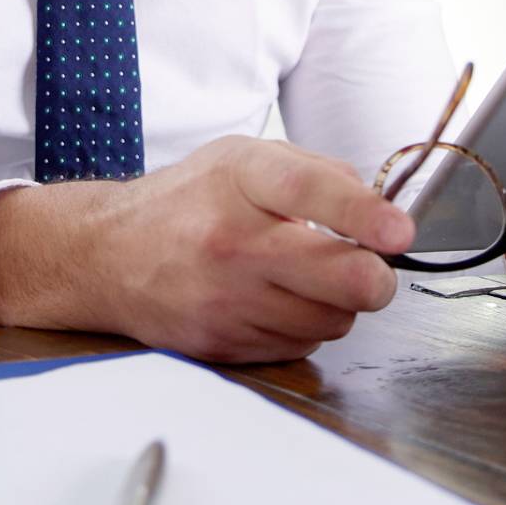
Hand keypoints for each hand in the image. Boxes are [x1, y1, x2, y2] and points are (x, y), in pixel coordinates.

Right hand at [0, 136, 415, 362]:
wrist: (106, 256)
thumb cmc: (185, 202)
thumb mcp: (242, 158)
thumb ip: (316, 172)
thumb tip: (379, 207)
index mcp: (240, 181)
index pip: (311, 192)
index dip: (365, 214)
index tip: (399, 232)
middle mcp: (232, 243)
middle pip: (339, 277)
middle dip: (375, 277)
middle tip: (374, 267)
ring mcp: (226, 301)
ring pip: (330, 320)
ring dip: (336, 303)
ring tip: (305, 278)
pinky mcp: (222, 345)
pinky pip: (299, 346)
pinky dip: (303, 327)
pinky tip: (275, 302)